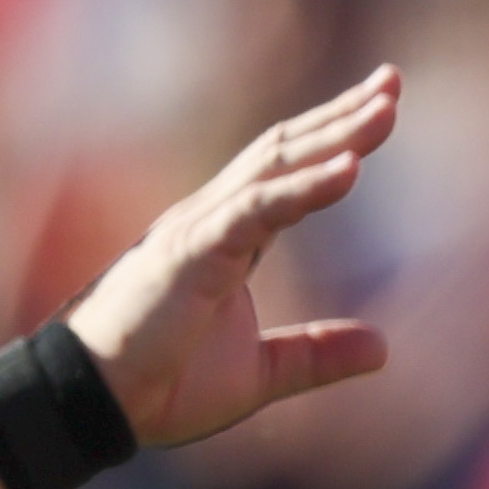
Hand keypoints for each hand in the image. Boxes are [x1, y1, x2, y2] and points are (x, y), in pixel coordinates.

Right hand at [66, 68, 404, 450]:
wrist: (96, 403)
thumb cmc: (160, 383)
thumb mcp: (261, 372)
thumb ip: (318, 354)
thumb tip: (384, 348)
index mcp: (228, 238)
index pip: (286, 172)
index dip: (334, 139)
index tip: (384, 107)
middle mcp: (212, 219)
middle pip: (284, 151)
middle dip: (341, 116)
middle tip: (392, 84)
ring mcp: (199, 229)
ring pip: (274, 167)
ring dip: (333, 136)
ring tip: (384, 109)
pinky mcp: (191, 252)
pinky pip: (256, 209)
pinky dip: (304, 187)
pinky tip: (350, 168)